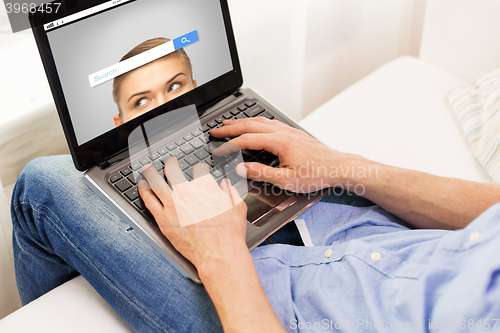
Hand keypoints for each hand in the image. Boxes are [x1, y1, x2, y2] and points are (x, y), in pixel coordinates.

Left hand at [138, 158, 247, 268]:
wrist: (219, 253)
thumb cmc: (229, 233)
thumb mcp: (238, 207)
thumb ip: (230, 192)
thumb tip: (225, 185)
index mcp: (205, 186)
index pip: (199, 169)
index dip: (199, 168)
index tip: (199, 170)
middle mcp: (186, 192)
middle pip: (173, 169)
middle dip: (171, 163)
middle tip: (170, 162)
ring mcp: (173, 205)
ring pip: (156, 182)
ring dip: (151, 172)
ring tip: (148, 169)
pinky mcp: (163, 219)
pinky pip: (149, 200)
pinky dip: (144, 190)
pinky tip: (142, 186)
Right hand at [211, 117, 365, 192]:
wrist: (338, 167)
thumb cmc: (316, 174)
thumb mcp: (286, 180)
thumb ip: (261, 173)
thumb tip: (241, 168)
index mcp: (278, 142)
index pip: (246, 141)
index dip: (229, 145)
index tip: (218, 150)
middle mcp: (282, 132)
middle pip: (249, 125)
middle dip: (229, 127)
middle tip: (215, 130)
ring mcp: (288, 131)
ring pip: (259, 121)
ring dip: (241, 122)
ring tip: (228, 123)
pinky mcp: (294, 133)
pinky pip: (269, 122)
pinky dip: (255, 122)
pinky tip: (254, 125)